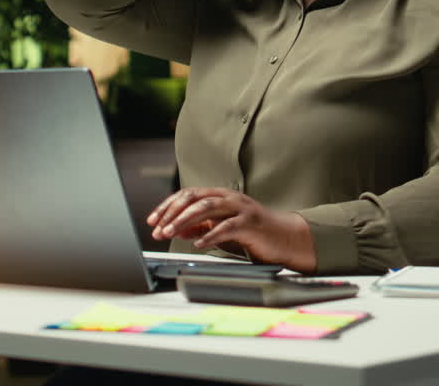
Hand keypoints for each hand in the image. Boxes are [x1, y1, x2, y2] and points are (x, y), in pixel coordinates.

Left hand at [146, 187, 317, 272]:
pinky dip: (210, 234)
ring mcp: (240, 208)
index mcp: (219, 196)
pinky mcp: (251, 222)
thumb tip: (178, 230)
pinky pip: (227, 226)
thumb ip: (201, 227)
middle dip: (172, 213)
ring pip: (207, 207)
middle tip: (158, 229)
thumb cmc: (253, 233)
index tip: (152, 221)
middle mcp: (228, 197)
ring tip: (171, 233)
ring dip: (185, 220)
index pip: (186, 195)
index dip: (167, 206)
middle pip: (194, 198)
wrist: (286, 238)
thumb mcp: (221, 229)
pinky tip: (199, 243)